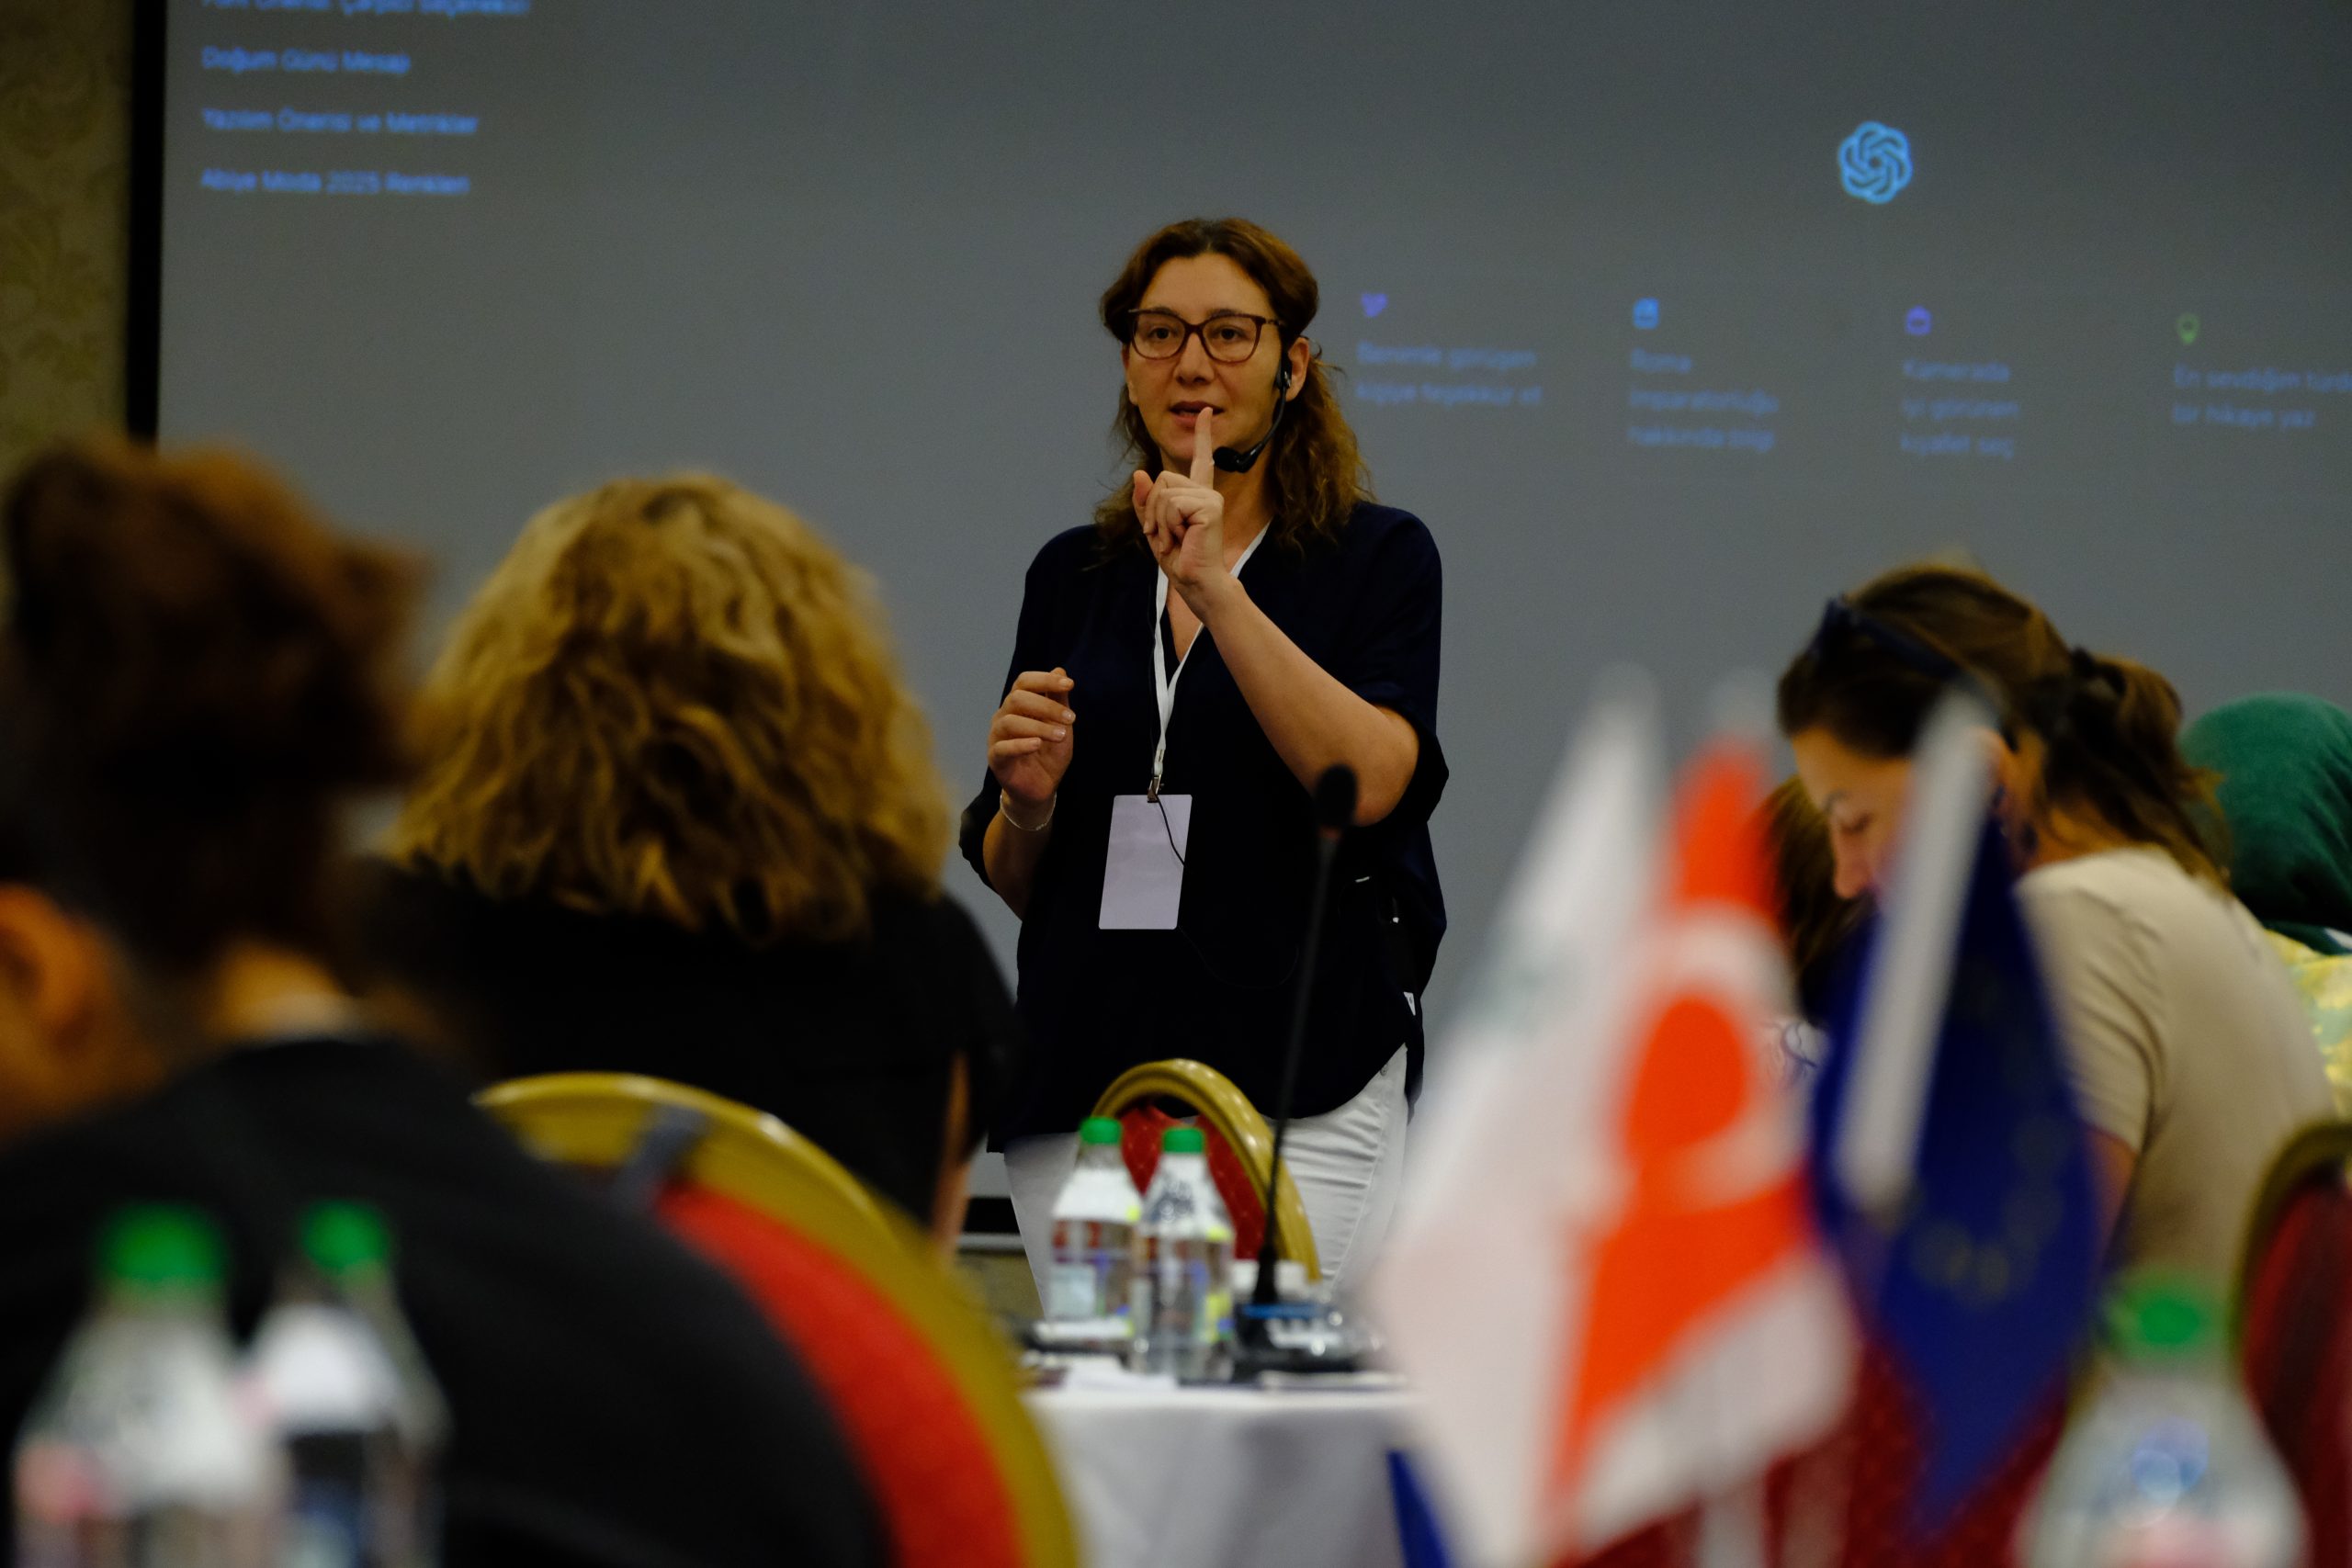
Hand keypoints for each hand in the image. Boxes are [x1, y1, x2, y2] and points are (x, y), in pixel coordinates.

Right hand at [988, 667, 1075, 810]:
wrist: (1042, 787)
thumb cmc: (1049, 753)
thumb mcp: (1060, 725)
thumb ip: (1058, 700)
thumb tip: (1060, 670)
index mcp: (1017, 704)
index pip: (1024, 682)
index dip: (1045, 679)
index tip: (1070, 684)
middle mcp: (1003, 716)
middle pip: (1017, 698)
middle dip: (1047, 706)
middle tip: (1071, 718)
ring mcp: (996, 737)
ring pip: (1010, 722)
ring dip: (1039, 727)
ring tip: (1061, 736)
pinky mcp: (995, 758)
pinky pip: (1002, 748)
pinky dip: (1021, 744)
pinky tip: (1037, 745)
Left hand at [1132, 407, 1227, 614]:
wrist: (1195, 582)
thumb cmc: (1179, 558)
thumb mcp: (1154, 528)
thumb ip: (1145, 502)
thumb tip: (1140, 473)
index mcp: (1196, 494)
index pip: (1200, 459)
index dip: (1202, 435)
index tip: (1206, 412)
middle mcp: (1205, 491)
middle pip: (1162, 479)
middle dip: (1152, 508)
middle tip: (1165, 534)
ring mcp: (1209, 497)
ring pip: (1163, 492)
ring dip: (1160, 521)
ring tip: (1175, 539)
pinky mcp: (1210, 506)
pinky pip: (1172, 505)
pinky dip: (1168, 525)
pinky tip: (1182, 539)